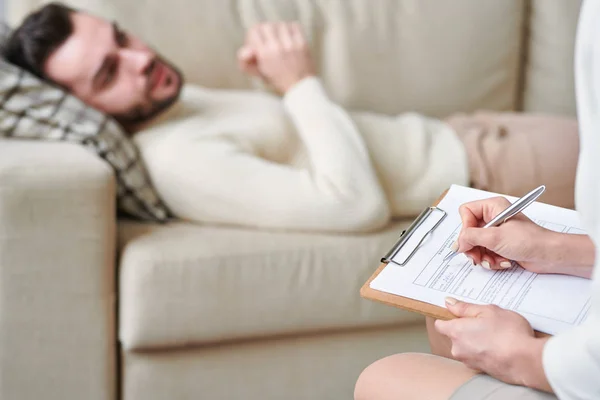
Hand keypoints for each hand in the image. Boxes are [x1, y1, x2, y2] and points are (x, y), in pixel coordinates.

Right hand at [238, 22, 315, 93]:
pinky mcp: (302, 44)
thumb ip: (245, 62)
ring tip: (279, 39)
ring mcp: (291, 45)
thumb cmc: (277, 79)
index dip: (253, 35)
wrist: (300, 87)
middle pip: (266, 25)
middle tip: (269, 40)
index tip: (257, 42)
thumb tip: (247, 49)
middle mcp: (277, 48)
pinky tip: (289, 37)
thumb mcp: (258, 73)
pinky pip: (294, 25)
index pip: (254, 30)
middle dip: (265, 31)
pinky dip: (291, 29)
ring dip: (278, 30)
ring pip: (281, 24)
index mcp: (264, 55)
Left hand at [435, 297, 550, 391]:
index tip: (460, 313)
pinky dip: (485, 351)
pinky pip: (478, 357)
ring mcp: (469, 362)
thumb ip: (465, 307)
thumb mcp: (488, 311)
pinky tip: (500, 346)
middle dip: (467, 328)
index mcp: (456, 332)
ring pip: (467, 347)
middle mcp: (458, 349)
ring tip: (496, 335)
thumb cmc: (509, 334)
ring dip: (477, 341)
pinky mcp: (480, 371)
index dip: (448, 317)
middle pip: (454, 335)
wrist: (527, 362)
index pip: (440, 324)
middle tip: (485, 322)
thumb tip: (449, 303)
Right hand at [456, 197, 561, 272]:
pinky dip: (491, 259)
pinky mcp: (500, 244)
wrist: (549, 255)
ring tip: (494, 260)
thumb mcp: (495, 238)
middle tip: (478, 256)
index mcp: (492, 206)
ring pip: (476, 244)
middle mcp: (493, 217)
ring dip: (483, 256)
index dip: (465, 228)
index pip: (466, 212)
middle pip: (469, 231)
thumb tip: (457, 243)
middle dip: (474, 247)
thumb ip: (471, 238)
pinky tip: (502, 262)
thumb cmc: (531, 240)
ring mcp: (496, 231)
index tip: (469, 241)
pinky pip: (485, 252)